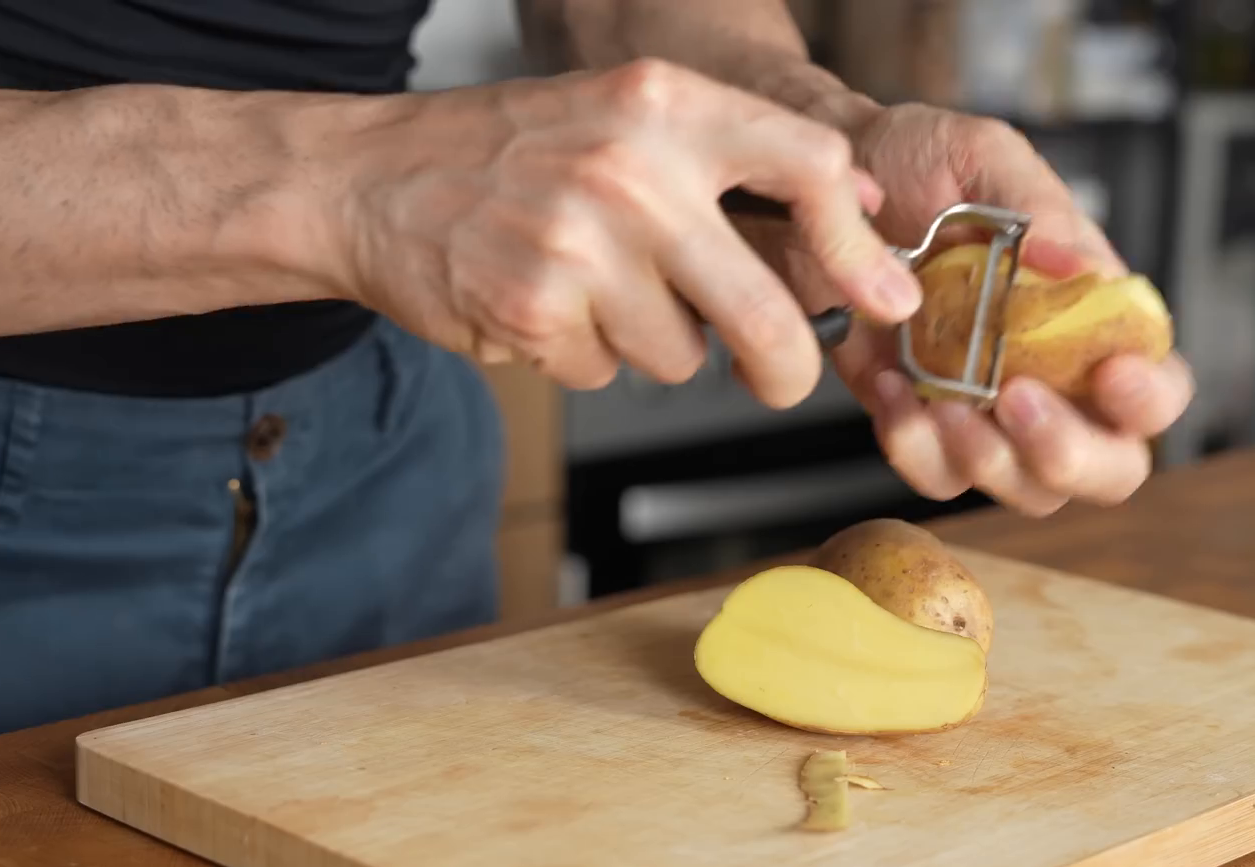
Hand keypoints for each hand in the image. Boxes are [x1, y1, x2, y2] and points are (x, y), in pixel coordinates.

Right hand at [325, 59, 920, 407]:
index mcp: (665, 104)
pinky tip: (544, 303)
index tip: (884, 297)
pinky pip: (605, 371)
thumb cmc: (512, 150)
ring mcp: (578, 247)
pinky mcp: (533, 312)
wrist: (370, 177)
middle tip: (776, 375)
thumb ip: (737, 150)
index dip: (858, 246)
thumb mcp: (627, 110)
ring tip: (591, 285)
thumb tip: (861, 203)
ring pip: (679, 355)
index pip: (808, 166)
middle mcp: (629, 170)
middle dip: (783, 365)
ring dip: (649, 341)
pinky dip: (583, 353)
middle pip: (764, 311)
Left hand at [746, 102, 1194, 514]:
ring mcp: (991, 413)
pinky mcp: (925, 425)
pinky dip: (915, 447)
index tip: (1112, 376)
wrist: (823, 185)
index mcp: (1093, 316)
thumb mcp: (979, 157)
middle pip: (1110, 467)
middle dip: (1072, 454)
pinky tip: (892, 387)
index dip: (1150, 399)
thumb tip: (1078, 266)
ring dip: (989, 460)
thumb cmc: (917, 163)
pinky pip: (938, 474)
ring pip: (1028, 489)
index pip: (1158, 385)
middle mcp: (1055, 378)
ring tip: (941, 399)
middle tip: (1016, 400)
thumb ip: (1035, 207)